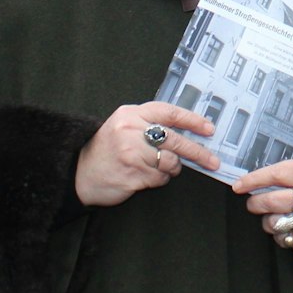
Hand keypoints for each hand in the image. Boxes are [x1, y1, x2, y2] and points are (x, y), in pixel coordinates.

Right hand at [74, 103, 218, 207]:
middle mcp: (131, 131)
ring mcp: (132, 154)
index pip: (169, 113)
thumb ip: (150, 123)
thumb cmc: (106, 149)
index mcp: (131, 114)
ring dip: (172, 168)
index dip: (193, 120)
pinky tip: (147, 176)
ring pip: (170, 161)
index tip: (209, 129)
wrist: (79, 174)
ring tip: (159, 167)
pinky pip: (160, 178)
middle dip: (198, 152)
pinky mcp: (133, 175)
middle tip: (212, 161)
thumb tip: (187, 130)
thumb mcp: (124, 126)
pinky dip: (160, 179)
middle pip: (176, 140)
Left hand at [233, 159, 292, 254]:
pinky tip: (288, 229)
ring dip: (268, 221)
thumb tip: (245, 182)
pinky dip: (279, 236)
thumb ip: (279, 175)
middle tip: (253, 204)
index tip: (238, 186)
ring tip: (276, 217)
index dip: (254, 180)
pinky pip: (282, 239)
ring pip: (274, 223)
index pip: (277, 174)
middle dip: (255, 203)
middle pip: (273, 201)